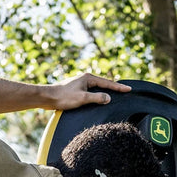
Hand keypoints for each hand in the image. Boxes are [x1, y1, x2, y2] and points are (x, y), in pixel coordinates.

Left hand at [0, 72, 131, 114]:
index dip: (119, 87)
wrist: (48, 98)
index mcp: (88, 78)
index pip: (108, 83)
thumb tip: (108, 98)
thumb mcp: (83, 98)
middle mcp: (85, 79)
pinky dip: (99, 94)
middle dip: (114, 87)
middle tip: (125, 91)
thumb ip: (97, 98)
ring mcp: (80, 83)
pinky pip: (92, 91)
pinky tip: (100, 98)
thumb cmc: (64, 97)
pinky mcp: (77, 89)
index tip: (129, 89)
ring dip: (106, 90)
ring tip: (116, 94)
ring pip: (98, 87)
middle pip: (104, 83)